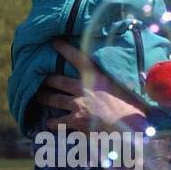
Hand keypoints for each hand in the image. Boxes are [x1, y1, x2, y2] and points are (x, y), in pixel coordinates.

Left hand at [33, 39, 147, 133]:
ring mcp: (77, 105)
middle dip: (48, 78)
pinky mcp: (75, 121)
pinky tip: (49, 124)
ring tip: (38, 97)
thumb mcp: (126, 88)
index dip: (64, 49)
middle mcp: (83, 88)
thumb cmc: (132, 108)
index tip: (54, 42)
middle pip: (58, 80)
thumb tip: (127, 78)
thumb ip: (118, 83)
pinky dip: (52, 123)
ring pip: (54, 99)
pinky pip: (58, 121)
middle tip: (40, 76)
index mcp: (96, 77)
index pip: (77, 58)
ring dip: (45, 98)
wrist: (129, 128)